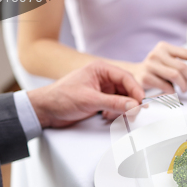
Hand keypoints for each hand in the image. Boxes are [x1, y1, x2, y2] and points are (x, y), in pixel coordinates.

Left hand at [27, 61, 144, 127]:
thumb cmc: (61, 98)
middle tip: (132, 113)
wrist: (45, 111)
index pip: (126, 78)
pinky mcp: (101, 101)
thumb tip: (133, 106)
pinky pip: (116, 106)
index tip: (141, 103)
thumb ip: (114, 103)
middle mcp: (103, 78)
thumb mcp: (90, 100)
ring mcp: (103, 90)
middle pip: (127, 89)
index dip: (136, 90)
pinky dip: (116, 113)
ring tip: (112, 116)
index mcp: (101, 70)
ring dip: (122, 109)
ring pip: (123, 99)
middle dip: (130, 102)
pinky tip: (106, 117)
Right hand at [132, 42, 186, 92]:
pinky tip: (172, 91)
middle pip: (182, 66)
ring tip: (185, 89)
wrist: (132, 76)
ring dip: (184, 85)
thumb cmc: (155, 71)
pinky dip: (172, 91)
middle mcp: (157, 54)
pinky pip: (165, 86)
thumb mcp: (169, 64)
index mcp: (165, 47)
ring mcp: (150, 65)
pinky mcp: (145, 77)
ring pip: (175, 76)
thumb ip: (183, 66)